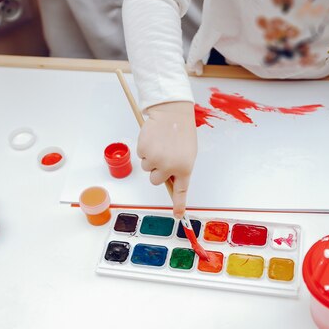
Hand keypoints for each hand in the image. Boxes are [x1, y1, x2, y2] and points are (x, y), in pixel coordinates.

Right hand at [137, 102, 196, 217]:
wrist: (172, 113)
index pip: (181, 191)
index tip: (179, 215)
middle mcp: (169, 166)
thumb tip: (169, 181)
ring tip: (160, 144)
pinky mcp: (144, 150)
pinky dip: (145, 149)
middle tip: (163, 155)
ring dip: (151, 158)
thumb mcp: (187, 153)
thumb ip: (179, 168)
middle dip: (157, 170)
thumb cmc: (181, 132)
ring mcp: (155, 159)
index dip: (179, 204)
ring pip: (147, 168)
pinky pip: (141, 156)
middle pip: (155, 180)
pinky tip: (153, 139)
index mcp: (184, 167)